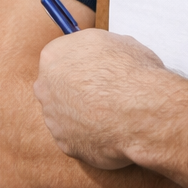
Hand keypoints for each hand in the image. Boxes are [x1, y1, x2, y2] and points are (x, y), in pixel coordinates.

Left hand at [33, 28, 176, 169]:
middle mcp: (46, 88)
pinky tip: (112, 132)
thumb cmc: (132, 73)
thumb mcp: (119, 43)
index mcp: (53, 56)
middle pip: (57, 88)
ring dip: (83, 116)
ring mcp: (53, 119)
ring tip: (113, 116)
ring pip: (66, 117)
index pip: (60, 57)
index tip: (95, 70)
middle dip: (77, 91)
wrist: (141, 111)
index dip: (81, 65)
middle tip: (103, 94)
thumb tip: (108, 55)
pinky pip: (78, 139)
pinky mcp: (66, 145)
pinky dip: (92, 137)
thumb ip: (100, 50)